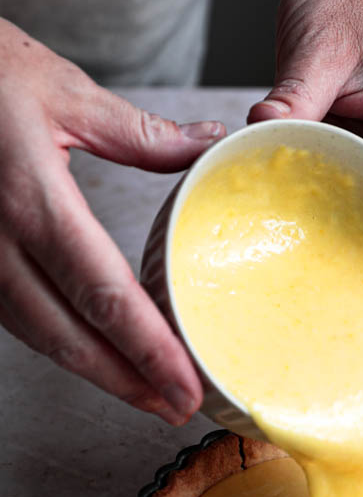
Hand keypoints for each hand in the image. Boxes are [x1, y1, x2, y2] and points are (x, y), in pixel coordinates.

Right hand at [0, 20, 224, 423]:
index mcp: (30, 199)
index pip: (102, 293)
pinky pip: (17, 318)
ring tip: (149, 391)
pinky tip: (97, 353)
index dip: (147, 348)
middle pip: (69, 336)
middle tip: (177, 407)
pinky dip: (62, 343)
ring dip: (97, 371)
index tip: (185, 382)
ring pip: (39, 336)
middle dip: (127, 382)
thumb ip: (139, 133)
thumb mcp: (61, 90)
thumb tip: (209, 145)